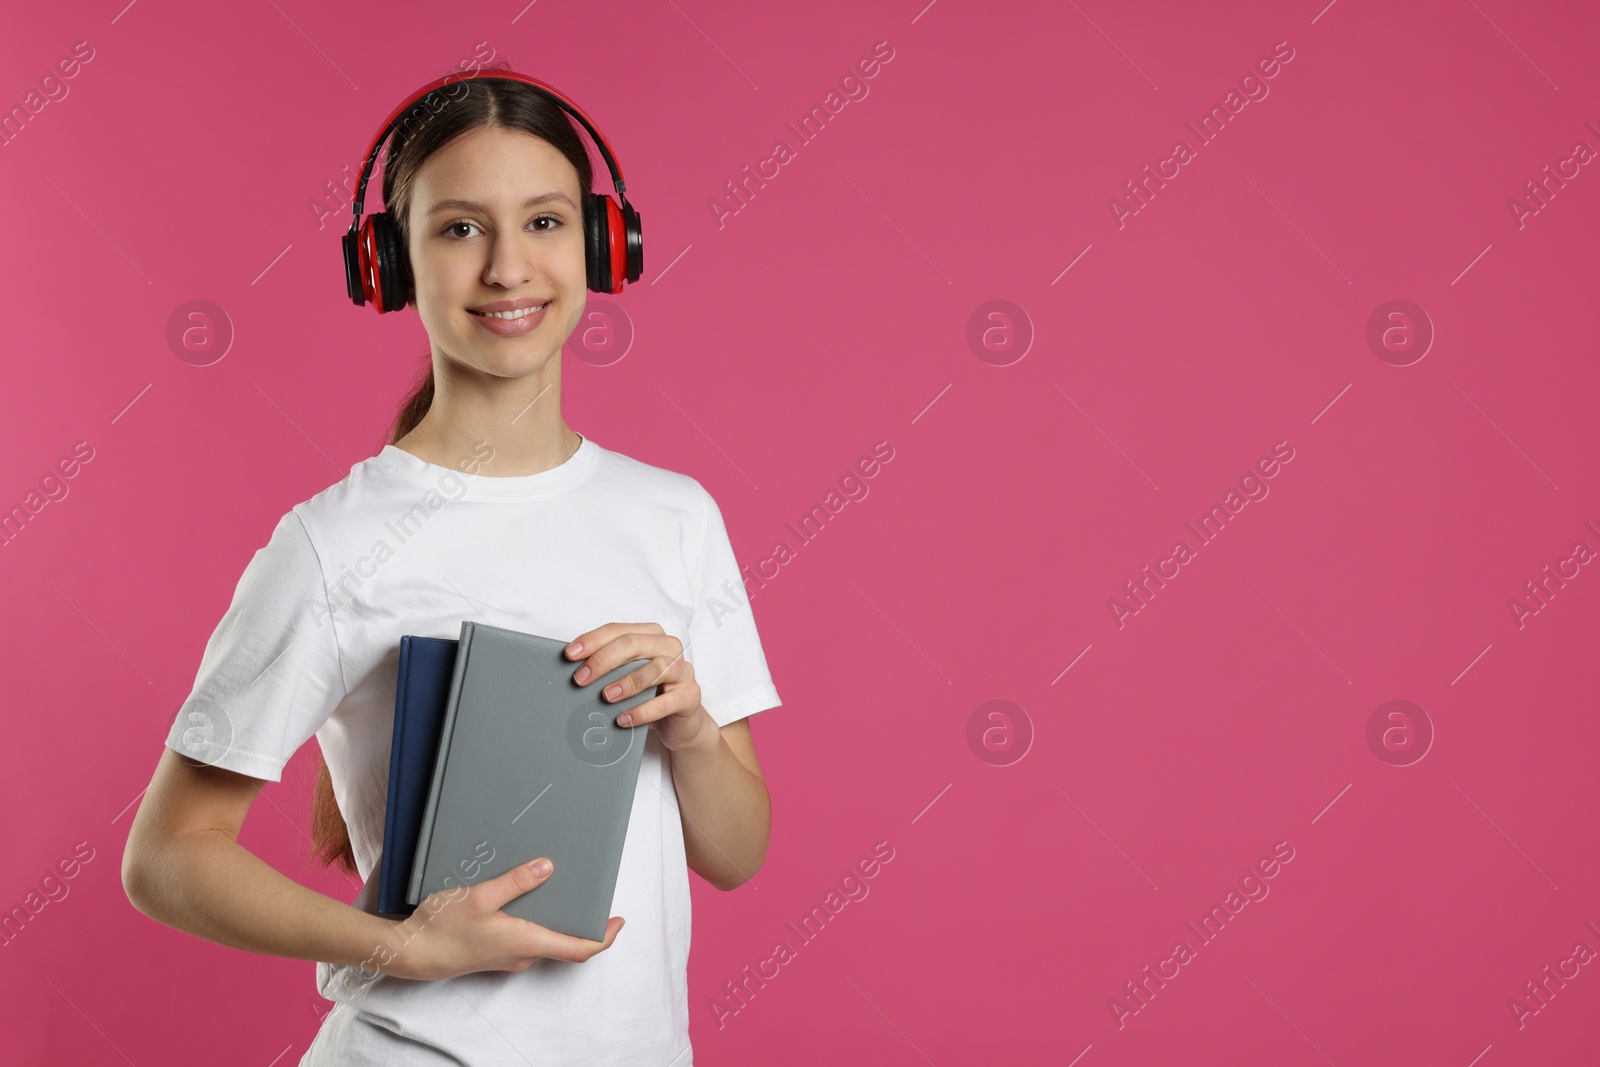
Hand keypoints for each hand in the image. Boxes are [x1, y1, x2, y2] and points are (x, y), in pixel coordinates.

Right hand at [379, 858, 623, 980]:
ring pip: (544, 938)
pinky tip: (529, 898)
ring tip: (565, 890)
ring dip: (558, 919)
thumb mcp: (481, 896)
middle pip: (564, 942)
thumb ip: (516, 882)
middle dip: (583, 922)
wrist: (411, 952)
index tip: (619, 921)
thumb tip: (548, 867)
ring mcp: (508, 955)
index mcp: (526, 942)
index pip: (577, 949)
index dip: (603, 937)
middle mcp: (522, 953)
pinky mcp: (495, 951)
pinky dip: (538, 920)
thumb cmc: (443, 928)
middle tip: (594, 897)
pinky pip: (527, 937)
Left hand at [566, 622, 716, 752]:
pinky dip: (643, 711)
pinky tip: (624, 719)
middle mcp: (669, 648)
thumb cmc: (649, 695)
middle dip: (603, 659)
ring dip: (627, 682)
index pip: (618, 630)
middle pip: (634, 643)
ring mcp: (683, 670)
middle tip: (581, 678)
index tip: (570, 655)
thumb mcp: (627, 677)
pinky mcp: (690, 695)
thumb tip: (574, 671)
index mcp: (651, 636)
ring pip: (656, 668)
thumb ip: (609, 668)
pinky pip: (667, 701)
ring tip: (605, 697)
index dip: (592, 641)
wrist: (680, 724)